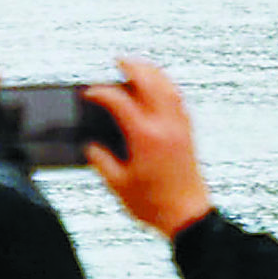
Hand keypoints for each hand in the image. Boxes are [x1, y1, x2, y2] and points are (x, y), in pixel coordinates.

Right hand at [85, 57, 213, 238]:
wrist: (188, 216)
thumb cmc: (154, 205)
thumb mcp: (118, 185)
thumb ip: (101, 161)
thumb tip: (91, 147)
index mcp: (145, 135)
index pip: (119, 101)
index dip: (101, 93)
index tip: (89, 94)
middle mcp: (165, 125)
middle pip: (150, 81)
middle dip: (132, 67)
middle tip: (118, 62)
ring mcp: (179, 126)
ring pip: (167, 86)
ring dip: (152, 72)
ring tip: (138, 68)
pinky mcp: (188, 132)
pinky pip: (177, 98)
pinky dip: (166, 85)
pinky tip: (159, 88)